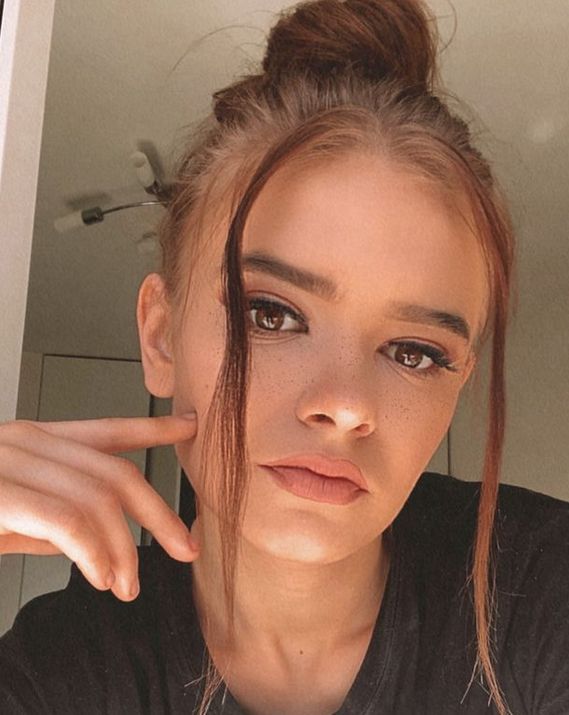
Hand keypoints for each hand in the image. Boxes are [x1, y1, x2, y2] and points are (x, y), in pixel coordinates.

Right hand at [0, 414, 198, 601]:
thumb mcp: (12, 516)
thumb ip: (55, 516)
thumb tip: (96, 538)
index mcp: (36, 440)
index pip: (108, 430)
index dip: (154, 430)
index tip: (189, 428)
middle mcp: (28, 442)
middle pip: (117, 472)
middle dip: (159, 514)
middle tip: (185, 547)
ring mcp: (13, 462)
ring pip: (99, 499)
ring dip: (123, 549)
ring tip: (127, 584)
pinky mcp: (0, 494)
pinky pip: (67, 522)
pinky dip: (93, 553)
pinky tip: (100, 577)